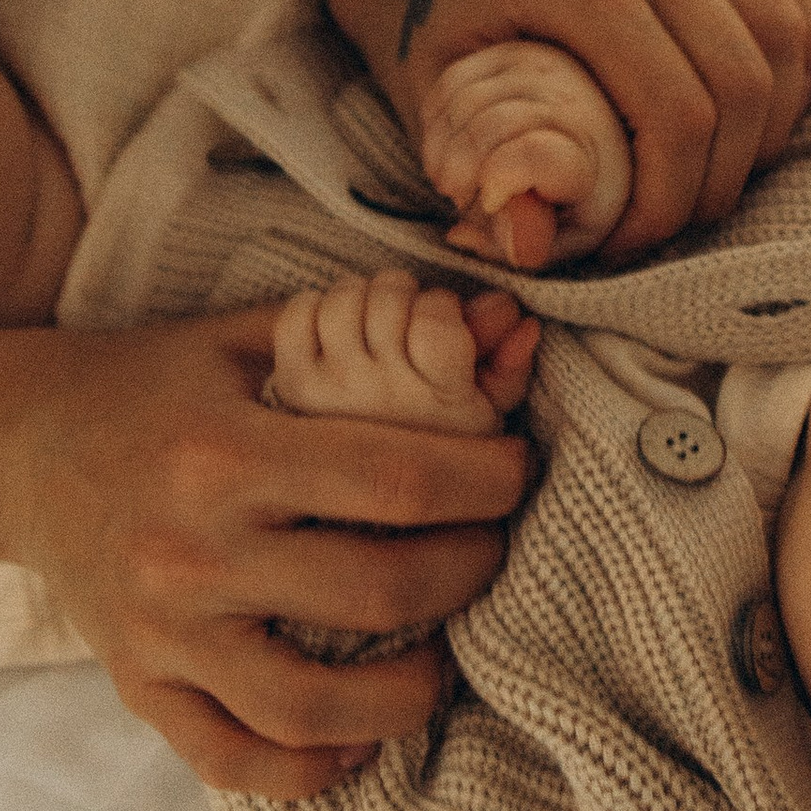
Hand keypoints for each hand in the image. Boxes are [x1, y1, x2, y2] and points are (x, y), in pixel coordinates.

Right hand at [0, 303, 532, 794]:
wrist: (17, 448)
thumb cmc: (153, 384)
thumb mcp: (238, 337)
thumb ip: (354, 333)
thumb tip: (491, 325)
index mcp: (223, 449)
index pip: (393, 478)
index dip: (483, 482)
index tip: (517, 473)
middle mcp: (191, 549)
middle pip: (377, 590)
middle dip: (469, 572)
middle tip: (494, 550)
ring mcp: (161, 632)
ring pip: (311, 706)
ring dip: (407, 695)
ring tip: (442, 660)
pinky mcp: (138, 687)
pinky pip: (233, 760)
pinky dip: (307, 769)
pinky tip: (355, 739)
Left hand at [270, 268, 540, 428]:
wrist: (357, 514)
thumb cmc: (437, 449)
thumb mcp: (489, 417)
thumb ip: (509, 369)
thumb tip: (521, 322)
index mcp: (442, 405)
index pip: (436, 322)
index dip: (441, 308)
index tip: (444, 324)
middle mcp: (381, 399)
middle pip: (389, 298)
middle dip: (403, 297)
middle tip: (408, 323)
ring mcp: (329, 392)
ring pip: (344, 298)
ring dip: (361, 299)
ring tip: (373, 328)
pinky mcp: (289, 385)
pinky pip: (299, 311)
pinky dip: (315, 311)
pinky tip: (334, 338)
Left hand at [328, 0, 810, 260]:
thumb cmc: (434, 29)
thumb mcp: (434, 106)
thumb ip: (484, 179)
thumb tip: (536, 247)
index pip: (676, 109)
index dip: (674, 198)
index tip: (636, 241)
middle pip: (743, 76)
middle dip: (725, 173)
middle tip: (683, 218)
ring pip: (785, 31)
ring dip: (771, 122)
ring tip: (720, 170)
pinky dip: (794, 56)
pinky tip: (755, 108)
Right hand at [418, 42, 632, 270]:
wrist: (605, 142)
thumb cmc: (584, 197)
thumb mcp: (570, 236)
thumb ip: (526, 245)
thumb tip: (459, 234)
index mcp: (589, 146)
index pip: (533, 154)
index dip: (499, 180)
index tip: (490, 201)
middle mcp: (569, 95)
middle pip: (486, 129)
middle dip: (461, 175)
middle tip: (465, 200)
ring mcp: (536, 66)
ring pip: (462, 104)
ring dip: (444, 153)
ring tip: (458, 184)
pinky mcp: (506, 53)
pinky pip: (449, 83)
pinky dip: (438, 125)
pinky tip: (452, 153)